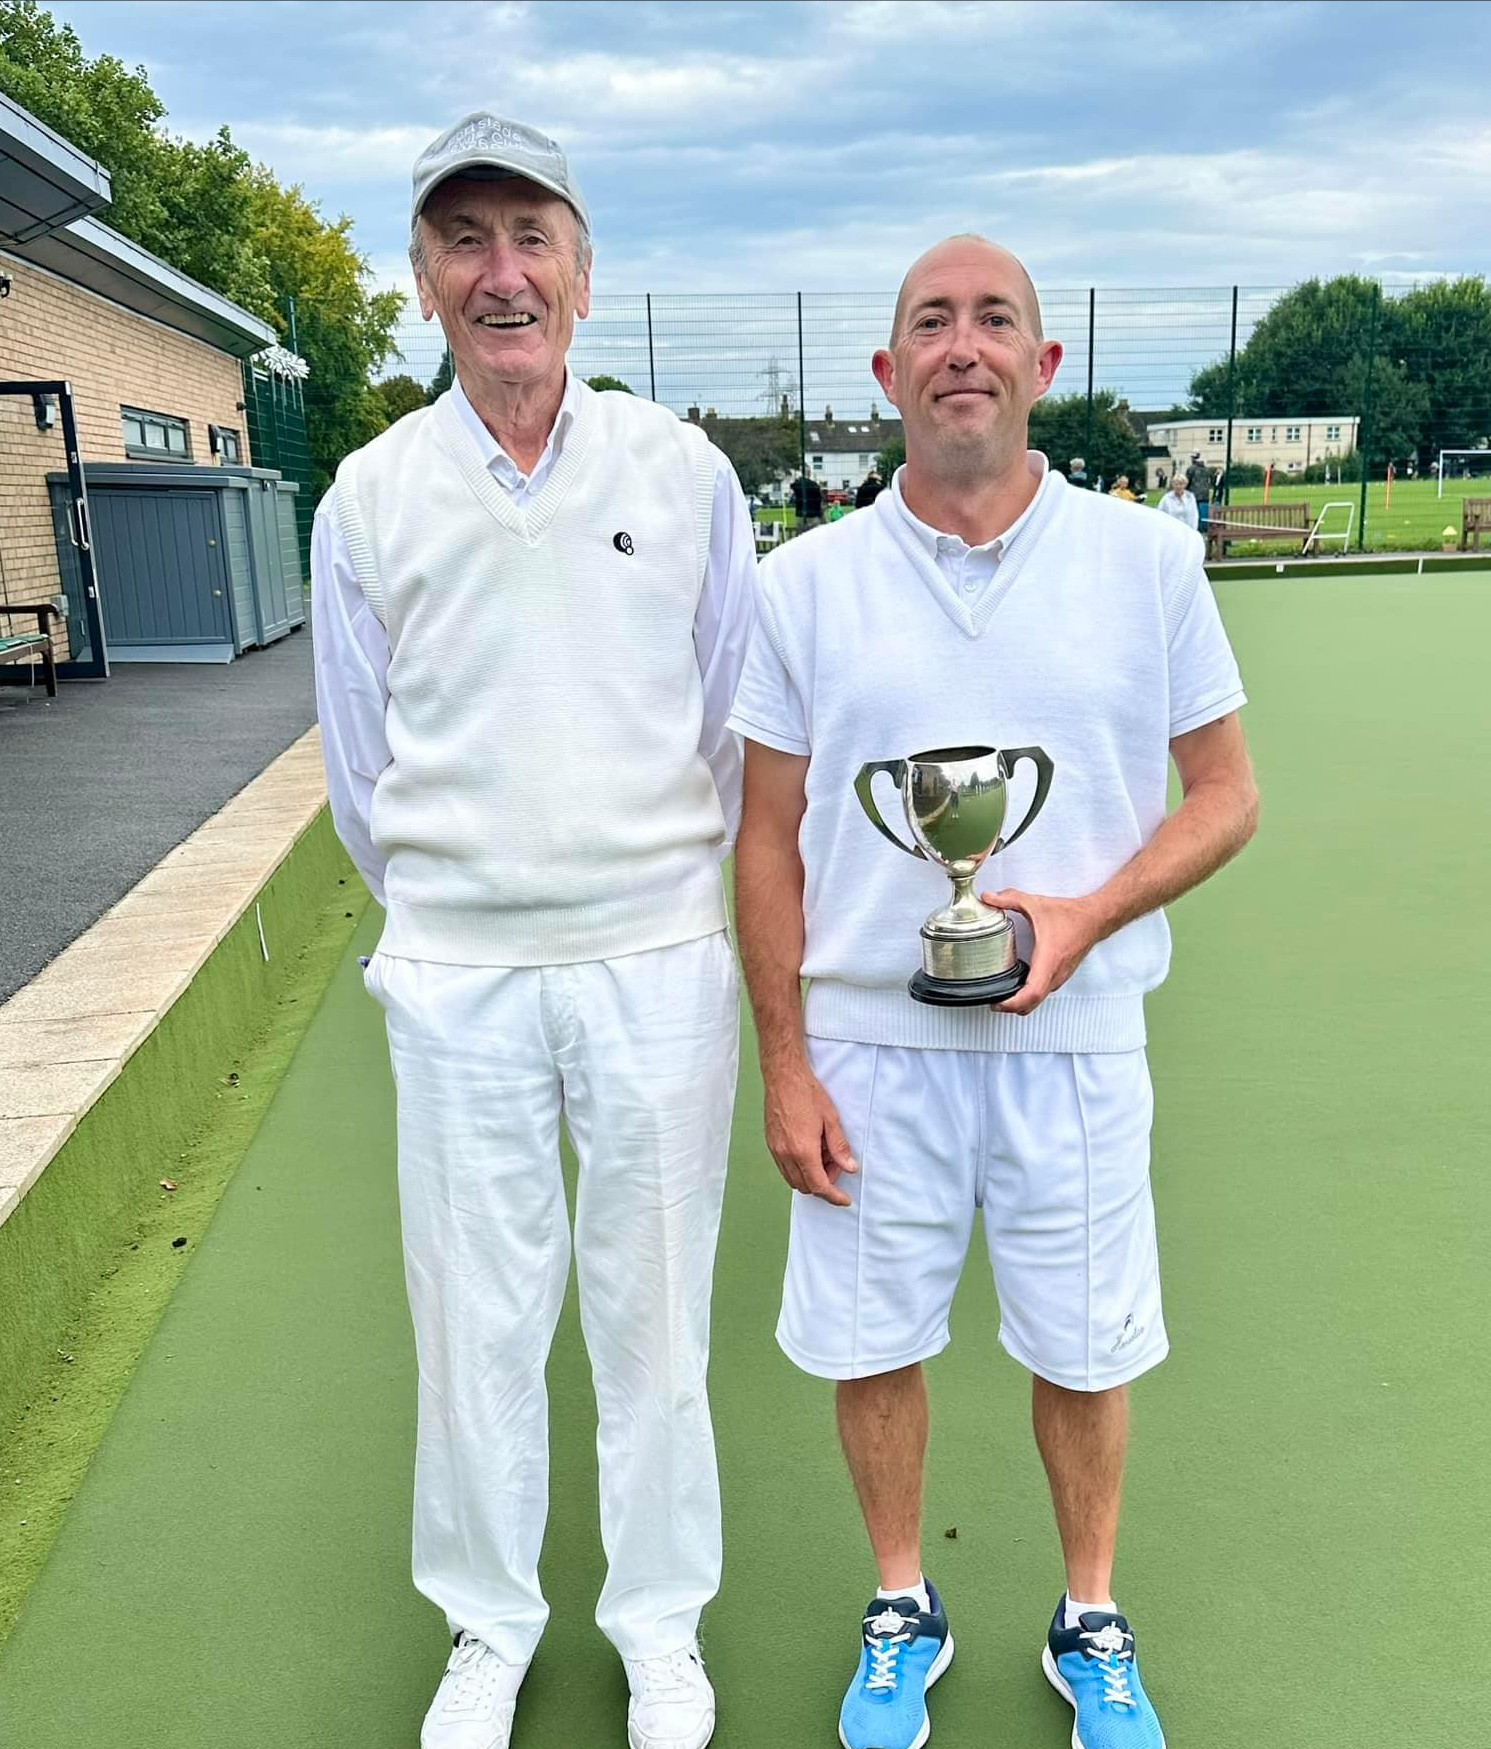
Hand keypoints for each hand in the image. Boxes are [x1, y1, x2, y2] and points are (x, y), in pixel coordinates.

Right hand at [761, 1058, 858, 1206]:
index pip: (819, 1186)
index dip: (833, 1196)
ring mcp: (776, 1150)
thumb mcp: (830, 1120)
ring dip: (810, 1176)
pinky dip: (799, 1168)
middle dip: (823, 1183)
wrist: (783, 1077)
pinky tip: (810, 1150)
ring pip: (793, 1179)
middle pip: (805, 1186)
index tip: (844, 1200)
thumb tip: (849, 1167)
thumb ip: (839, 1147)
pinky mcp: (771, 1144)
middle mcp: (786, 1154)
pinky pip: (785, 1168)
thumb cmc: (807, 1093)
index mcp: (803, 1150)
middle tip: (836, 1165)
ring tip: (824, 1154)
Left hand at [979, 888, 1102, 1015]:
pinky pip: (1044, 992)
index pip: (1031, 993)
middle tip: (994, 1002)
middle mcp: (1055, 973)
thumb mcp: (1036, 904)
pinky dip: (1030, 995)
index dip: (1013, 1003)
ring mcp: (1060, 976)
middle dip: (1011, 1007)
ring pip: (1039, 1000)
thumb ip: (1009, 899)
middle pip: (1032, 1004)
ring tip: (1003, 996)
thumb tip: (989, 898)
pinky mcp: (1061, 975)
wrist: (1095, 918)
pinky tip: (1019, 984)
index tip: (997, 1003)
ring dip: (1021, 1002)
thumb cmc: (1071, 915)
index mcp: (1048, 960)